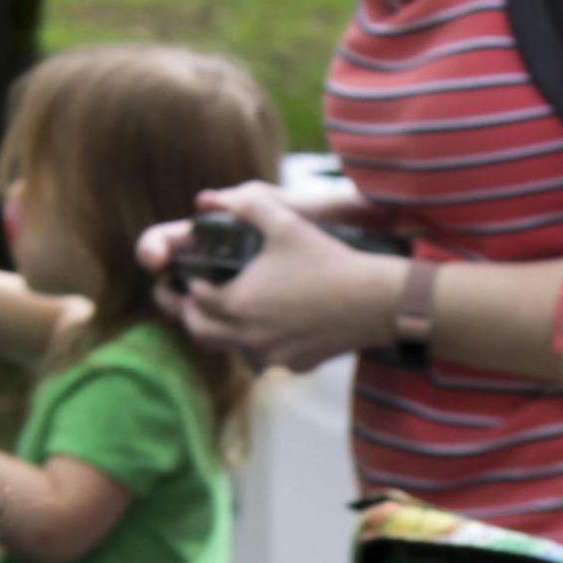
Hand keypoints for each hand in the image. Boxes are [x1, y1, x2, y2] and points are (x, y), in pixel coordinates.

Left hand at [145, 181, 403, 373]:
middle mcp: (248, 336)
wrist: (372, 301)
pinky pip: (267, 359)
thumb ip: (248, 204)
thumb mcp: (285, 222)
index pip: (195, 300)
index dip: (190, 286)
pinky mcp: (295, 365)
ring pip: (232, 349)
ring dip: (225, 332)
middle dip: (193, 315)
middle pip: (201, 333)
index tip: (194, 276)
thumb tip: (218, 197)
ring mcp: (272, 355)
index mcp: (237, 303)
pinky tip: (273, 326)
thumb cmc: (326, 260)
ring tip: (231, 312)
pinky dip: (262, 344)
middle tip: (195, 300)